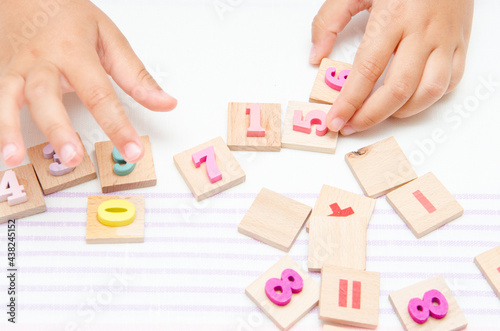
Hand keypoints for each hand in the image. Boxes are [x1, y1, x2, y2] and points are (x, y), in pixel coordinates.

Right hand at [0, 0, 176, 166]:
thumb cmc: (70, 19)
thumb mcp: (110, 38)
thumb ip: (136, 76)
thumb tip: (166, 103)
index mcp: (75, 50)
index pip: (101, 94)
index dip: (118, 126)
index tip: (133, 150)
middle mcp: (44, 61)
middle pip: (48, 96)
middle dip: (60, 129)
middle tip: (75, 157)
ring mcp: (20, 70)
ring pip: (13, 98)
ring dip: (13, 130)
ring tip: (18, 158)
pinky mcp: (5, 77)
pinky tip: (6, 151)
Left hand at [310, 0, 472, 134]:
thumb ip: (329, 20)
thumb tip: (316, 55)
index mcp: (392, 18)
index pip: (367, 70)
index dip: (350, 102)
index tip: (335, 120)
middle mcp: (422, 32)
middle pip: (398, 89)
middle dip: (371, 116)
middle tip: (351, 126)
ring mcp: (445, 39)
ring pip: (429, 91)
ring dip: (401, 112)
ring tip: (379, 114)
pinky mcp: (460, 43)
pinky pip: (450, 81)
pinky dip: (429, 98)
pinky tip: (409, 99)